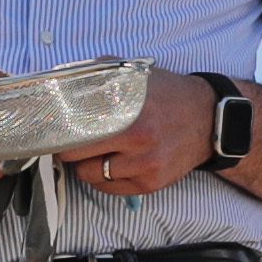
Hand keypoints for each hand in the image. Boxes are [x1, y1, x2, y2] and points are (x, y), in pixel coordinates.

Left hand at [56, 63, 223, 202]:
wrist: (206, 118)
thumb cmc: (163, 94)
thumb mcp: (130, 72)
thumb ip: (93, 74)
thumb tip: (56, 81)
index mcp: (127, 107)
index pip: (72, 128)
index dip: (59, 130)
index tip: (55, 129)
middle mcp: (137, 137)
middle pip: (75, 155)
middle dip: (70, 147)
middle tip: (75, 140)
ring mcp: (145, 164)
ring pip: (89, 175)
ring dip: (87, 164)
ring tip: (100, 150)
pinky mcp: (151, 183)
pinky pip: (108, 188)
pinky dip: (104, 177)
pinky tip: (115, 161)